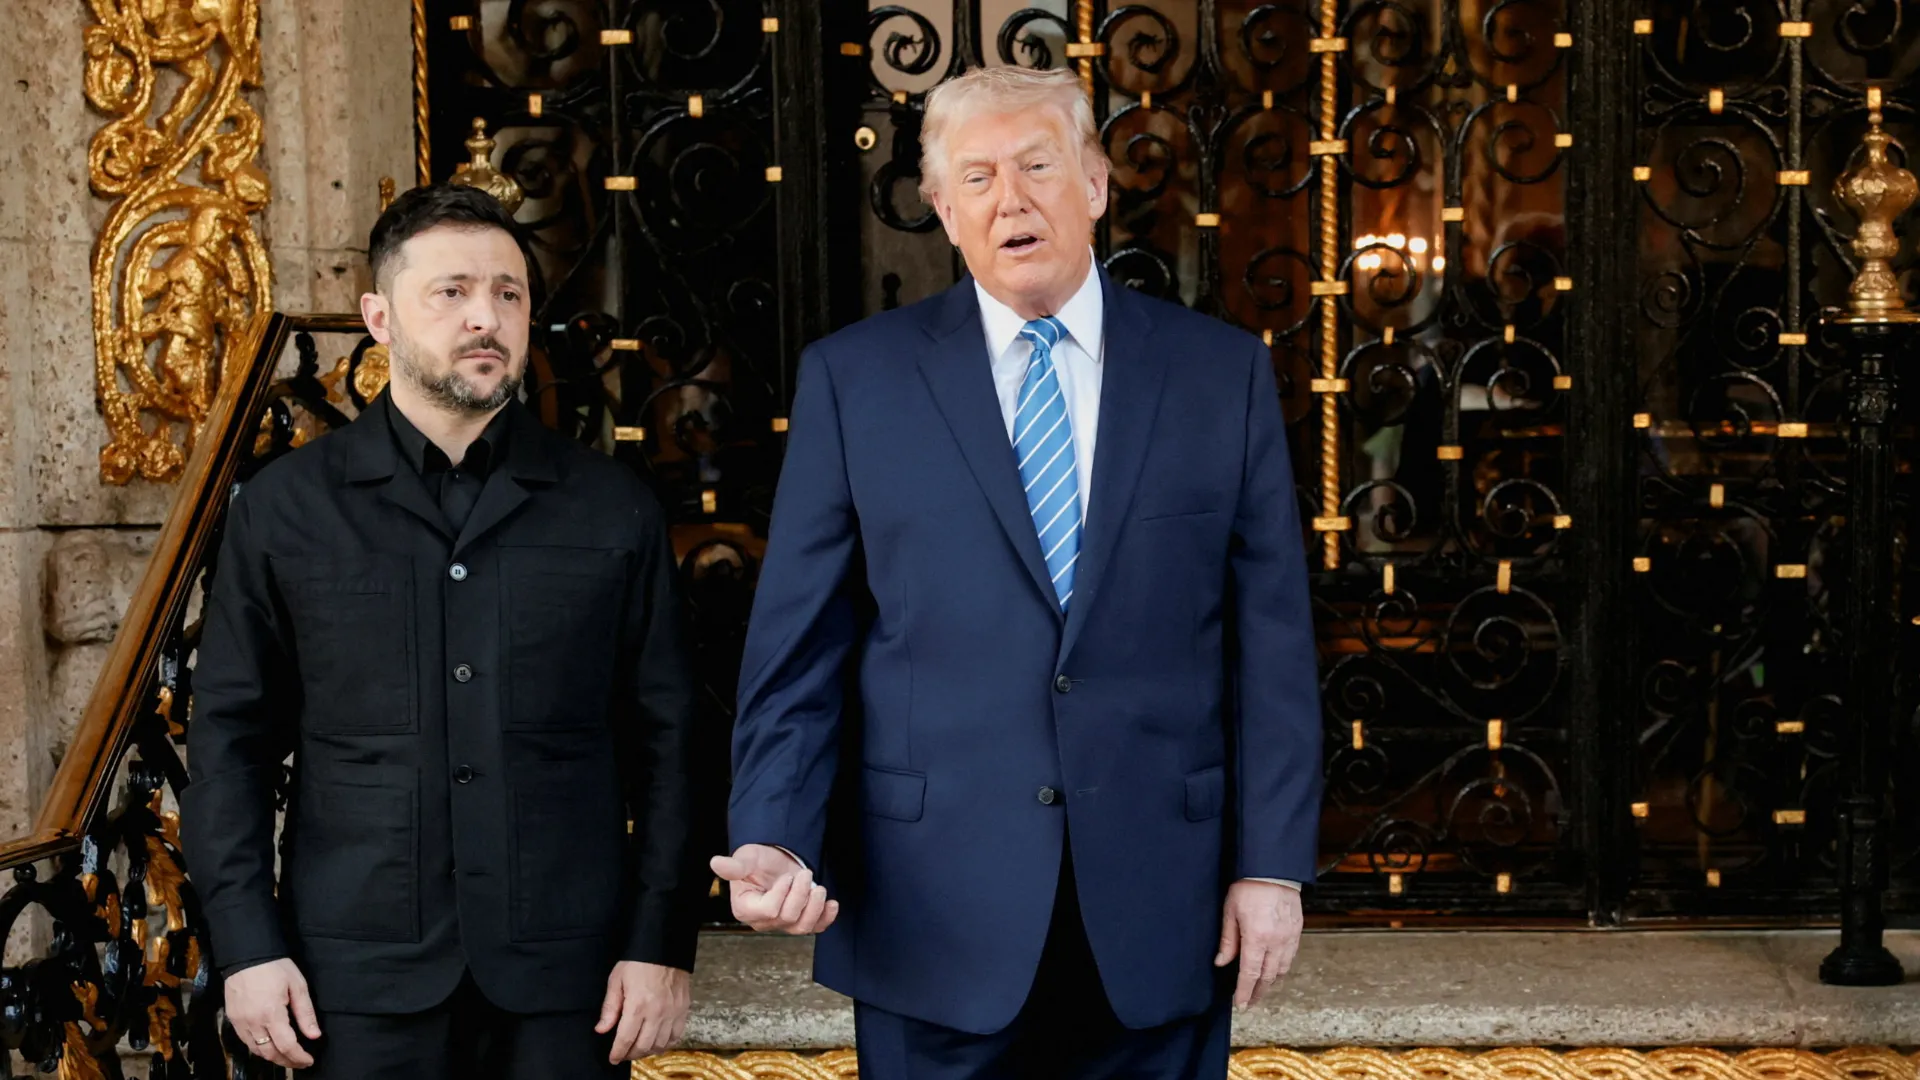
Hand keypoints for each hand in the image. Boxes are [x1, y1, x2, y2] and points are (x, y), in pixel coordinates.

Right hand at [224, 958, 320, 1068]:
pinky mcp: (232, 1019)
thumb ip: (305, 1013)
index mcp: (271, 1013)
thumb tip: (314, 1035)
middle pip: (270, 1053)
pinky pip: (246, 1041)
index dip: (299, 1057)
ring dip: (272, 1057)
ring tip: (287, 1056)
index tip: (309, 1061)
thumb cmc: (275, 967)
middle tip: (300, 1062)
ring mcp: (240, 1022)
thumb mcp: (297, 985)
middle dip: (287, 1061)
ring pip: (256, 1051)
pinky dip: (258, 1048)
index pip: (286, 1046)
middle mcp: (253, 1022)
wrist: (246, 954)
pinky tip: (269, 1045)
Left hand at [596, 961, 690, 1061]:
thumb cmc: (638, 961)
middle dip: (631, 1054)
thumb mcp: (617, 980)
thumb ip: (610, 1007)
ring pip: (660, 1044)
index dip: (618, 1053)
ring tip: (638, 1048)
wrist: (665, 947)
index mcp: (638, 1005)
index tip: (613, 1058)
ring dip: (647, 1051)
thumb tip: (601, 1029)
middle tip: (623, 1053)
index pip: (626, 1039)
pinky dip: (666, 1044)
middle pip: (643, 1046)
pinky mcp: (683, 1009)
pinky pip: (676, 1036)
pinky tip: (657, 1042)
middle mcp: (657, 1012)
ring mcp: (672, 1012)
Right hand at [709, 844, 839, 933]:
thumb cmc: (757, 861)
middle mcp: (763, 921)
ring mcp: (783, 924)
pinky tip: (832, 904)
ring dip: (815, 907)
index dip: (782, 894)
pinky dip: (826, 918)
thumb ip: (735, 865)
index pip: (769, 910)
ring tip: (819, 888)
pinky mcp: (800, 921)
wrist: (774, 862)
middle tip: (804, 874)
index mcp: (746, 908)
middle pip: (788, 918)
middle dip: (801, 894)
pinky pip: (815, 928)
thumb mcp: (746, 858)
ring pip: (802, 927)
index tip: (786, 877)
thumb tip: (716, 862)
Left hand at [1213, 879, 1302, 1008]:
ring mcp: (1289, 937)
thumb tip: (1221, 962)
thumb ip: (1228, 940)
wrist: (1273, 868)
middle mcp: (1276, 941)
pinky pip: (1291, 956)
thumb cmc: (1248, 886)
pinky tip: (1274, 969)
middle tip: (1250, 1001)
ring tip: (1261, 988)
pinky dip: (1282, 967)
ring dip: (1271, 982)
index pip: (1250, 974)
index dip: (1245, 992)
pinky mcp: (1297, 930)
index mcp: (1257, 938)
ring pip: (1282, 969)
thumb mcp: (1230, 911)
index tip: (1240, 1004)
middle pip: (1268, 977)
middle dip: (1258, 992)